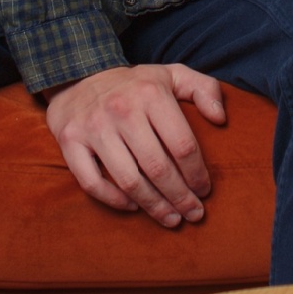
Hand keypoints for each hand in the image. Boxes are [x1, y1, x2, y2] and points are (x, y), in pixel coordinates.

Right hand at [43, 63, 226, 227]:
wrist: (78, 76)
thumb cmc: (134, 85)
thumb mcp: (172, 74)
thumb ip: (204, 89)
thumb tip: (221, 119)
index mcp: (151, 93)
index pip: (182, 144)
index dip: (197, 174)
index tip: (205, 190)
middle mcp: (122, 109)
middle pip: (158, 168)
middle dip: (180, 197)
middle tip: (194, 214)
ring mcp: (94, 127)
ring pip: (129, 180)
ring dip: (153, 206)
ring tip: (171, 219)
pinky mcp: (71, 141)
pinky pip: (92, 182)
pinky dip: (114, 200)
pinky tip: (134, 207)